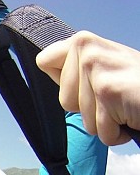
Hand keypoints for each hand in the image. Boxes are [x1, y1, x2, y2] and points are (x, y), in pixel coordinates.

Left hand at [36, 31, 139, 145]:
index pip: (44, 61)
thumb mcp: (101, 67)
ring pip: (83, 119)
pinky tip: (131, 115)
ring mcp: (96, 70)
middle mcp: (87, 50)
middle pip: (63, 101)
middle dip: (88, 109)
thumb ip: (76, 68)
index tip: (85, 83)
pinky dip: (117, 133)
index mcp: (83, 41)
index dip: (62, 82)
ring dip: (105, 122)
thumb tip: (44, 65)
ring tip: (124, 103)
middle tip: (113, 95)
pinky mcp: (107, 92)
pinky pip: (101, 131)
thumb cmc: (136, 85)